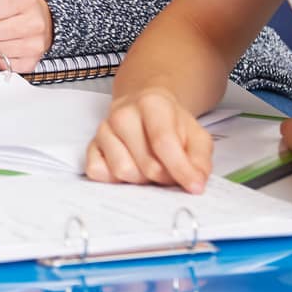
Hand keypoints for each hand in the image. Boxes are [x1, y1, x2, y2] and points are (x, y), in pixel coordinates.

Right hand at [85, 87, 212, 192]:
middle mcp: (122, 114)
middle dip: (164, 177)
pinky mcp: (91, 144)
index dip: (180, 169)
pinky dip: (114, 178)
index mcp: (151, 104)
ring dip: (140, 179)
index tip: (194, 187)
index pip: (163, 142)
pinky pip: (97, 172)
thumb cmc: (171, 124)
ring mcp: (103, 129)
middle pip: (146, 164)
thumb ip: (200, 160)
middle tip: (170, 172)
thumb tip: (195, 183)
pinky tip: (129, 166)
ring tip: (149, 168)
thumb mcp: (196, 136)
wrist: (145, 109)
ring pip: (122, 171)